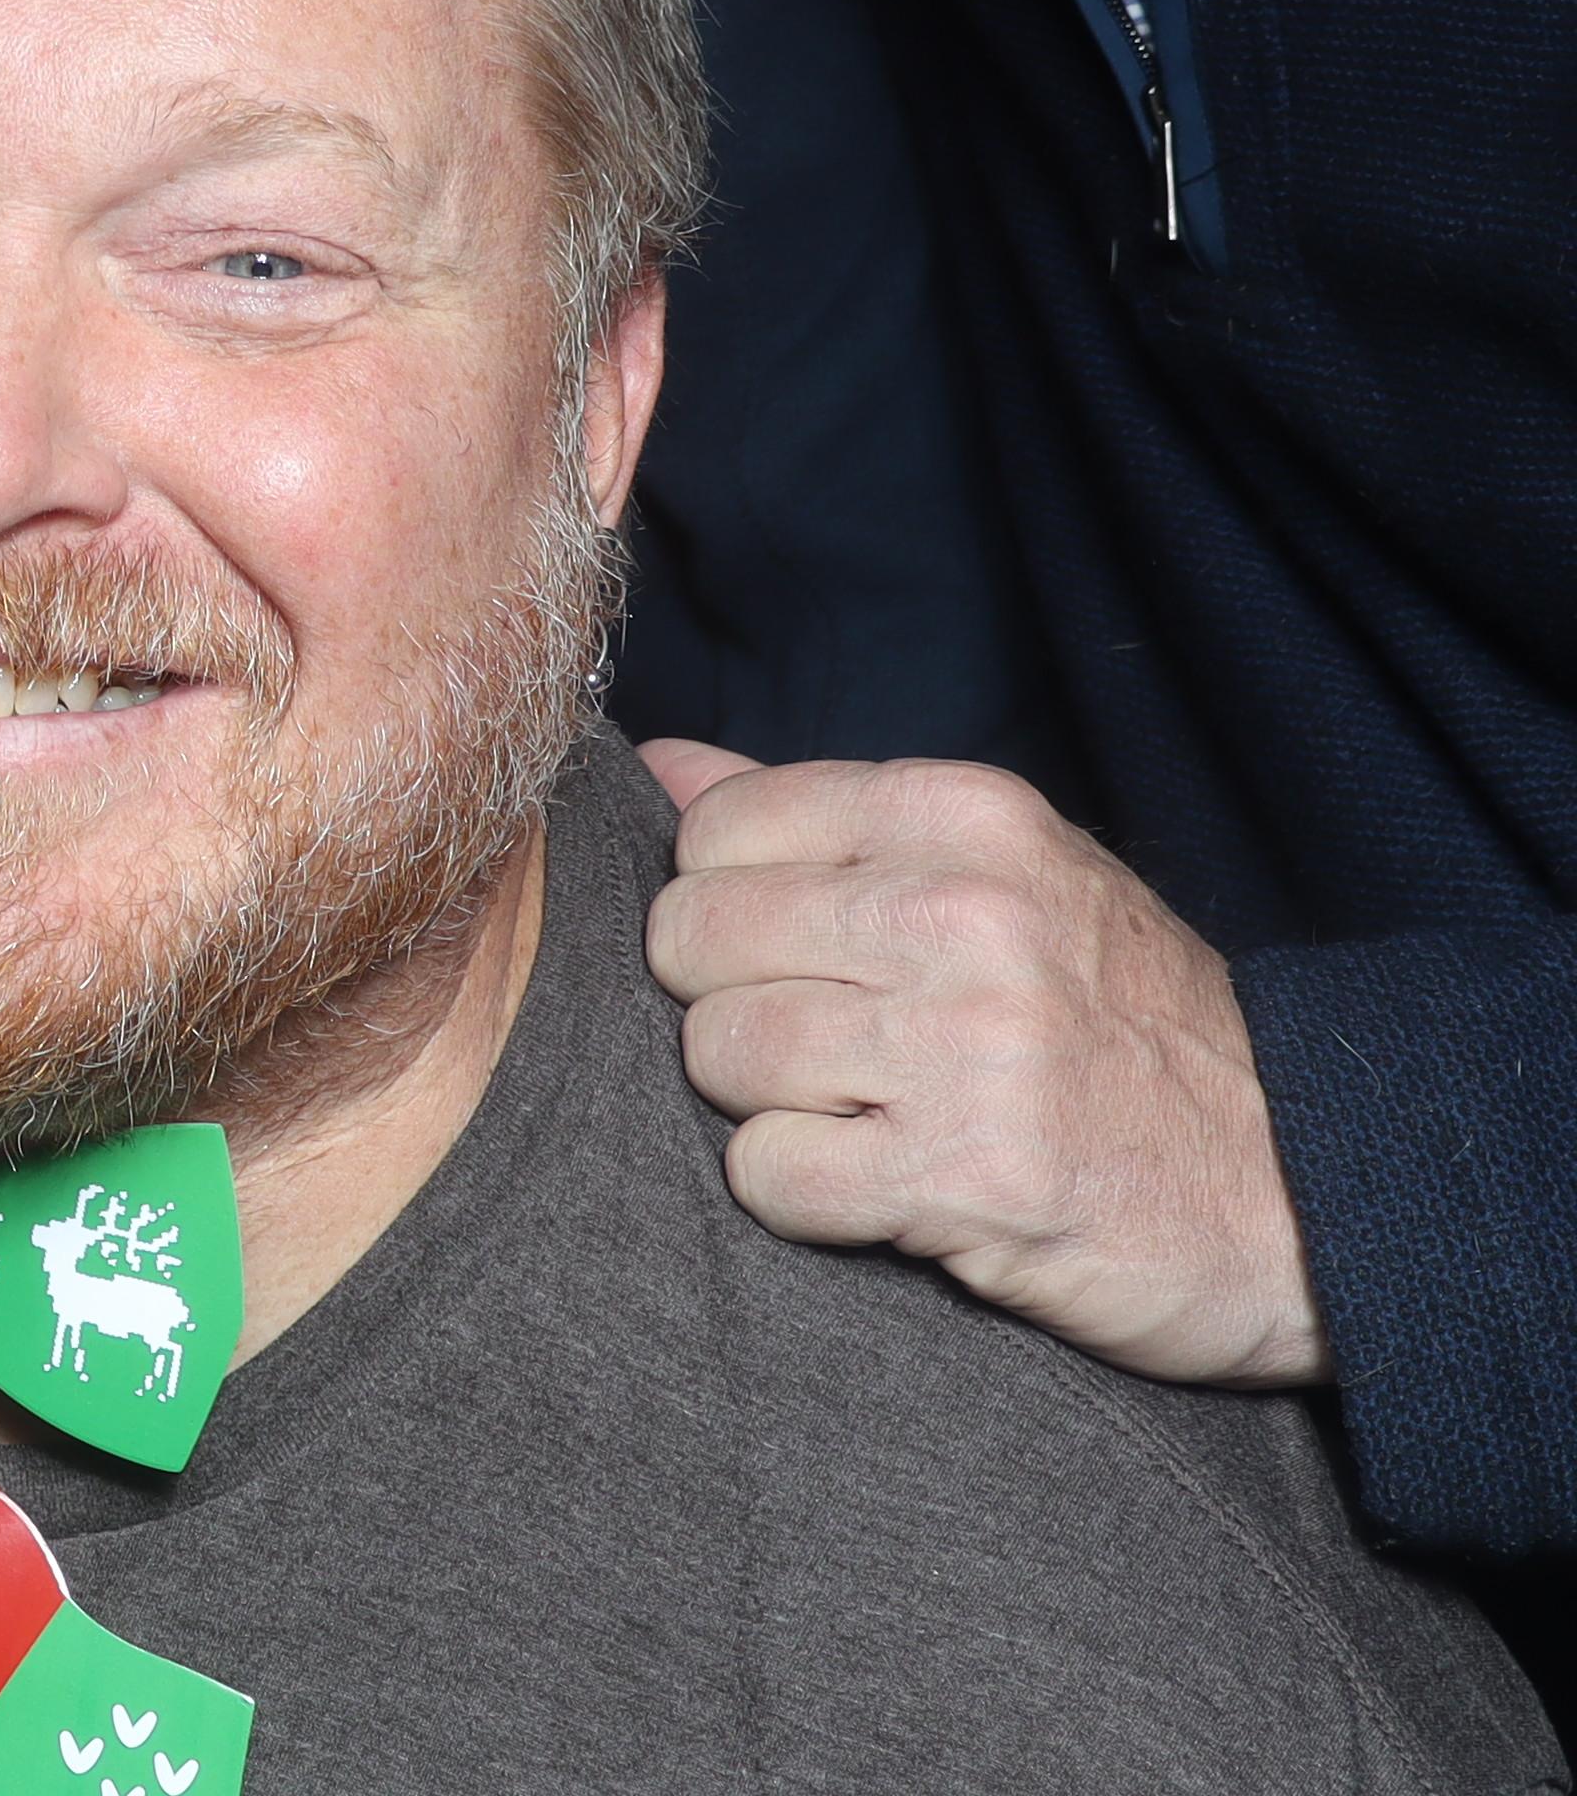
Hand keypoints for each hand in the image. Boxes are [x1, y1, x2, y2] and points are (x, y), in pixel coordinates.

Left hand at [640, 737, 1324, 1386]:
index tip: (803, 953)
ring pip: (718, 1053)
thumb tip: (664, 768)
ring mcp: (967, 1047)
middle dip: (732, 1004)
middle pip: (694, 940)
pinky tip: (884, 1185)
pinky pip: (767, 1172)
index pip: (716, 829)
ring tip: (868, 1115)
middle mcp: (964, 915)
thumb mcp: (1005, 876)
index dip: (728, 904)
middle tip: (830, 1049)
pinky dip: (801, 1195)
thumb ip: (824, 819)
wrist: (1300, 1194)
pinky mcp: (966, 1177)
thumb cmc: (1126, 1028)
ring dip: (768, 1105)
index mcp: (968, 818)